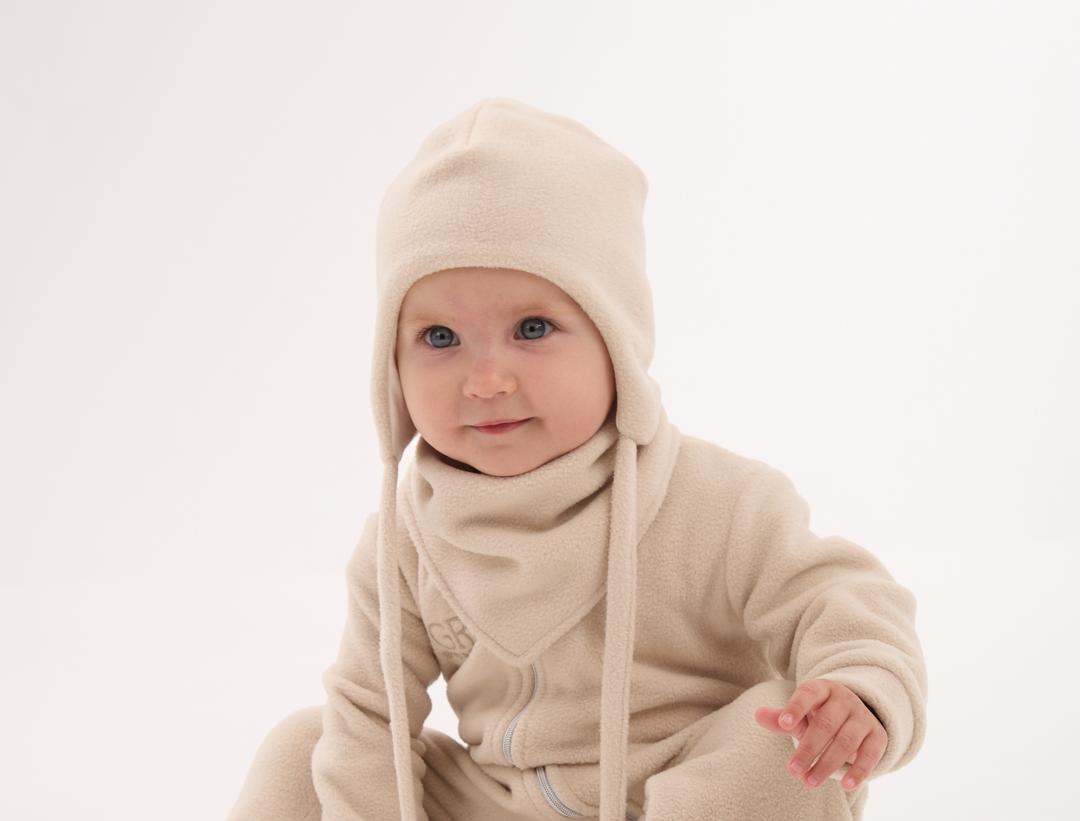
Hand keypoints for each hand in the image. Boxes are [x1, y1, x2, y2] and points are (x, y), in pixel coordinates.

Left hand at [754, 678, 886, 791]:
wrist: (854, 714)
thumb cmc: (819, 714)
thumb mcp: (800, 713)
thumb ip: (781, 717)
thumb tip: (757, 714)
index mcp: (822, 689)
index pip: (808, 694)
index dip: (796, 708)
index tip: (783, 725)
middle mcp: (844, 700)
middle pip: (826, 723)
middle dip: (808, 748)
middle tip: (793, 770)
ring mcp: (863, 717)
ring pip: (846, 742)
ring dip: (827, 764)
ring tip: (809, 782)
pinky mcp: (878, 736)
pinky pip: (870, 755)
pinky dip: (859, 771)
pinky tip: (846, 786)